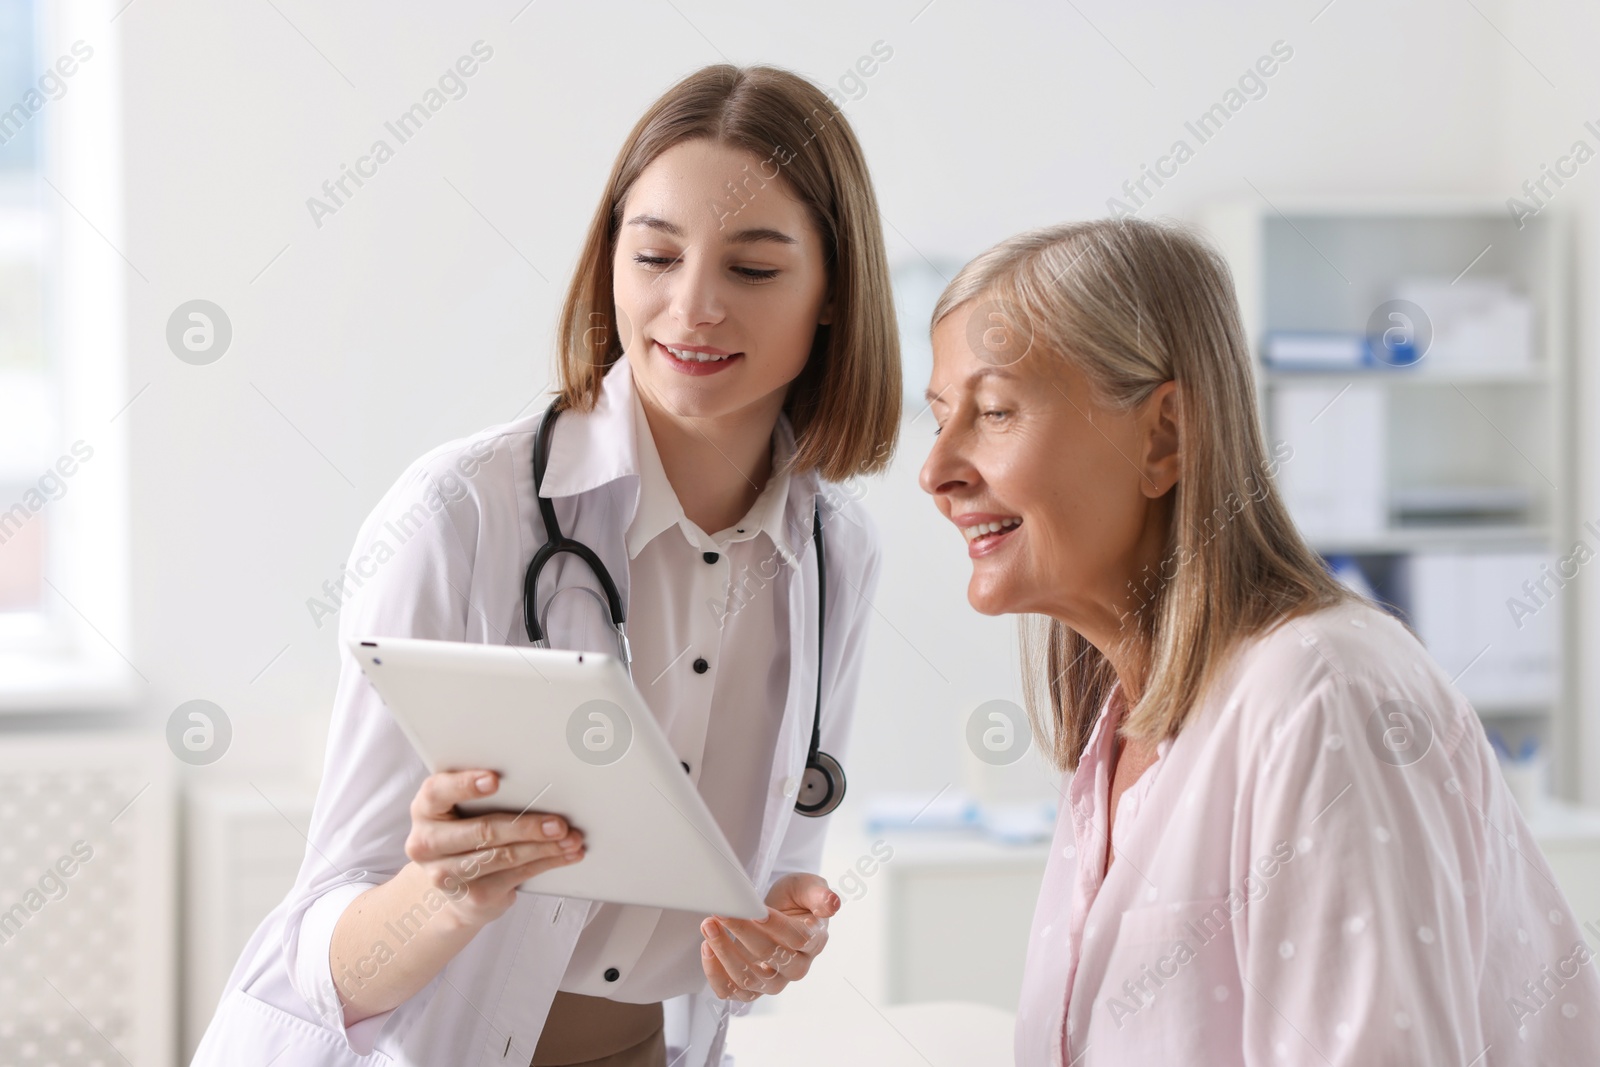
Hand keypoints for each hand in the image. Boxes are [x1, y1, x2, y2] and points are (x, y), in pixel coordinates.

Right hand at [404, 769, 584, 930]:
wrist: (455, 889)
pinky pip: (517, 875)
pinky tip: (565, 854)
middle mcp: (427, 843)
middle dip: (526, 826)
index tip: (494, 780)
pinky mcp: (473, 897)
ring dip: (544, 847)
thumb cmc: (465, 833)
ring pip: (504, 856)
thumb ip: (484, 796)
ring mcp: (446, 875)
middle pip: (482, 831)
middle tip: (557, 823)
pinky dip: (547, 862)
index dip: (465, 785)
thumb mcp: (463, 811)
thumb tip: (538, 782)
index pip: (437, 792)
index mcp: (425, 810)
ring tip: (570, 838)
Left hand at [700, 873, 840, 1001]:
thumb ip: (819, 894)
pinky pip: (731, 991)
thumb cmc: (794, 901)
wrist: (776, 915)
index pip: (798, 939)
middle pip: (770, 957)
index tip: (757, 911)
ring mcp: (772, 981)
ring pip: (749, 978)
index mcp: (814, 942)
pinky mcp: (750, 987)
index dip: (778, 927)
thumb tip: (832, 903)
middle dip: (743, 933)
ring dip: (724, 953)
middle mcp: (795, 966)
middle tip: (722, 912)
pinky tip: (707, 949)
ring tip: (709, 926)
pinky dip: (716, 974)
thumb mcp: (807, 887)